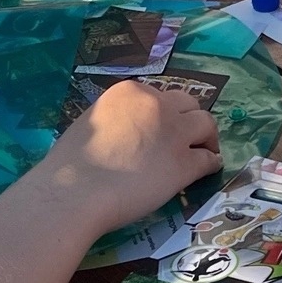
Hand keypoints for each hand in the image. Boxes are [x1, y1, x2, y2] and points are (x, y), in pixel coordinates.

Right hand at [36, 78, 223, 233]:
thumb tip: (128, 133)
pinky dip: (210, 162)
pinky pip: (207, 158)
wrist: (74, 191)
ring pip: (206, 124)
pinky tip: (208, 170)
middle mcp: (156, 104)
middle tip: (188, 138)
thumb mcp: (94, 122)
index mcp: (130, 91)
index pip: (159, 95)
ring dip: (207, 137)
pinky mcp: (184, 163)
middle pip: (188, 104)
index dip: (164, 113)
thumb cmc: (71, 164)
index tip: (162, 128)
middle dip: (190, 119)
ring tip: (205, 151)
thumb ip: (118, 119)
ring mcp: (174, 132)